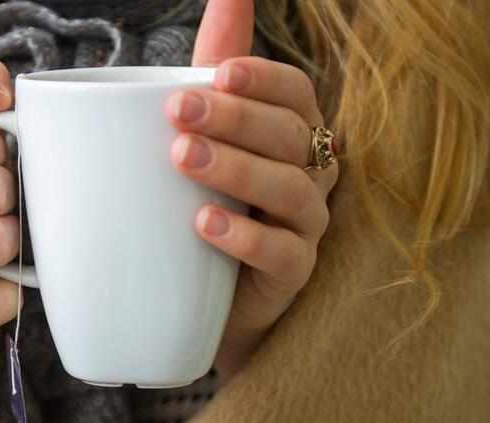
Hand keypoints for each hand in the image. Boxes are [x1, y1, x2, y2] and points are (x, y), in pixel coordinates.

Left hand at [173, 0, 338, 379]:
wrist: (205, 291)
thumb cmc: (210, 197)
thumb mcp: (208, 130)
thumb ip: (216, 65)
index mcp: (292, 131)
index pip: (295, 93)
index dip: (263, 80)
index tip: (218, 73)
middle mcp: (310, 172)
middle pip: (289, 136)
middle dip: (235, 119)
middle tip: (179, 112)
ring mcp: (307, 224)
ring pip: (290, 190)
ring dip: (236, 170)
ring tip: (183, 159)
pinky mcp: (293, 273)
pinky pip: (284, 253)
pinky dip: (246, 238)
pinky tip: (204, 224)